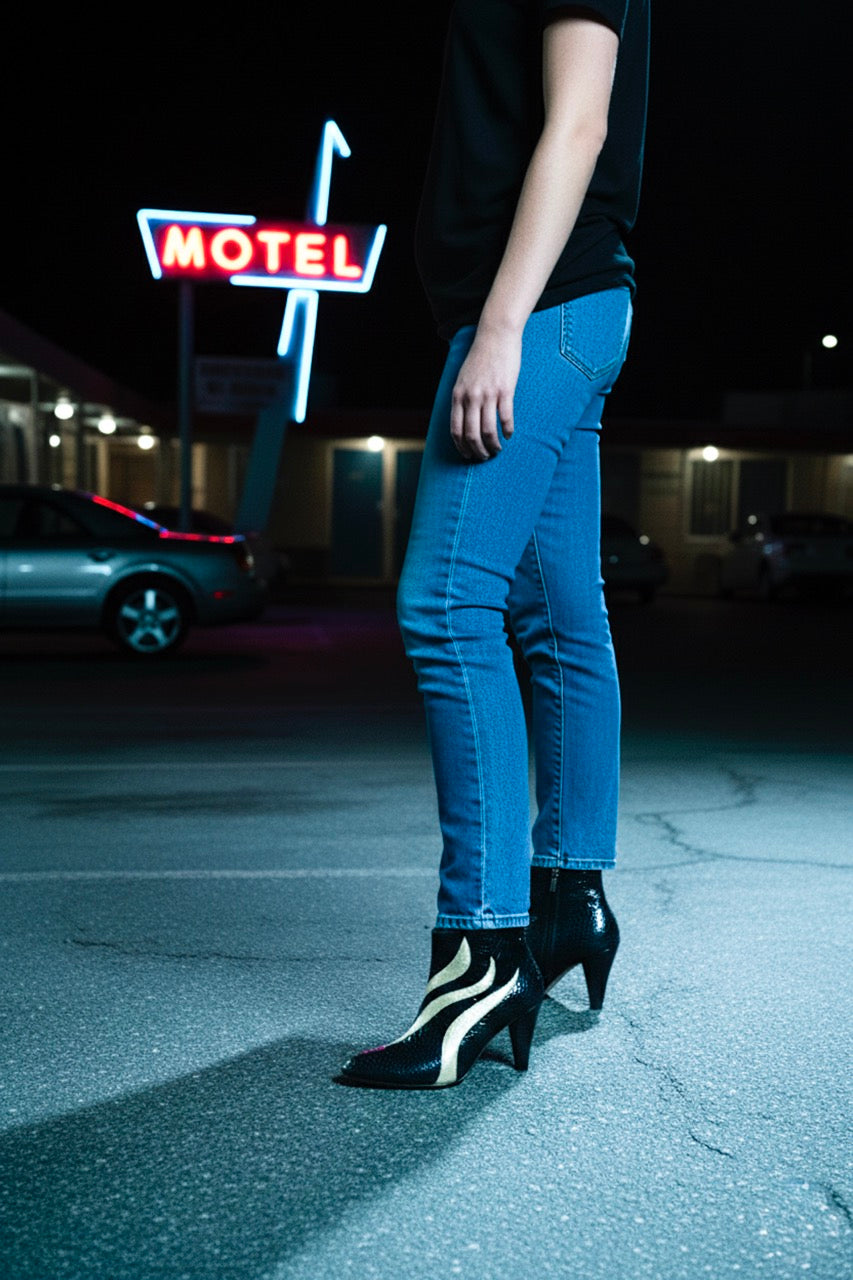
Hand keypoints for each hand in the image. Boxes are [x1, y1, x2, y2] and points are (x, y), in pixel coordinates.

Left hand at [450, 325, 521, 460]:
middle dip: (478, 451)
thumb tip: (463, 419)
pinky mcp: (505, 390)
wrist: (495, 335)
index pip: (456, 430)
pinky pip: (505, 418)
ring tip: (497, 449)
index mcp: (458, 396)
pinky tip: (509, 435)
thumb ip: (461, 398)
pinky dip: (508, 431)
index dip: (462, 447)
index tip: (468, 455)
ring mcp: (488, 394)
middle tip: (485, 457)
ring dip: (493, 445)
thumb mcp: (462, 378)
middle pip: (471, 435)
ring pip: (488, 431)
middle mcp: (471, 397)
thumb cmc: (480, 357)